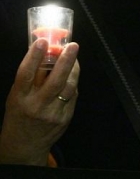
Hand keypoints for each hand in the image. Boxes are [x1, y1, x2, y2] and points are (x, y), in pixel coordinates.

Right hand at [0, 39, 79, 165]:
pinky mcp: (65, 117)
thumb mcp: (16, 97)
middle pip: (55, 80)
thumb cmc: (19, 116)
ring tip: (74, 56)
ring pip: (69, 86)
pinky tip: (72, 75)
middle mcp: (36, 105)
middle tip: (73, 45)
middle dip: (65, 60)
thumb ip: (30, 79)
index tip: (42, 41)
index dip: (33, 57)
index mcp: (19, 98)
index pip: (26, 75)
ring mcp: (53, 113)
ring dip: (74, 69)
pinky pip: (73, 95)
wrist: (24, 146)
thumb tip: (44, 53)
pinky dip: (73, 82)